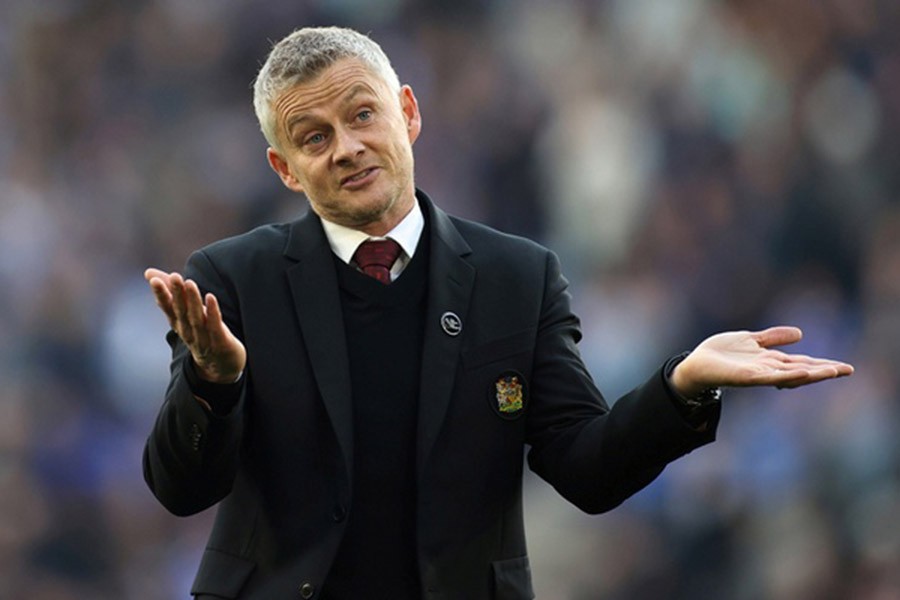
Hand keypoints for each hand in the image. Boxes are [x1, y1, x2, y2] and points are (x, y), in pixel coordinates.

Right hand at [145, 268, 246, 383]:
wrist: (220, 367)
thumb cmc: (201, 334)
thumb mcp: (185, 314)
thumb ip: (170, 293)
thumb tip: (148, 272)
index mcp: (179, 324)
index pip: (168, 308)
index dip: (161, 294)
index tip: (153, 279)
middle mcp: (189, 332)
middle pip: (181, 311)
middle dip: (176, 294)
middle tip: (173, 276)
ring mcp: (204, 339)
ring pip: (197, 318)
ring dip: (193, 301)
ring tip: (189, 283)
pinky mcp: (220, 343)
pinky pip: (216, 327)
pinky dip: (213, 313)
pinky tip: (210, 297)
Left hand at [670, 326, 853, 396]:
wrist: (696, 364)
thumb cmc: (721, 354)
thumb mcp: (751, 340)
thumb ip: (773, 337)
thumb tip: (800, 334)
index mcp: (771, 360)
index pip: (803, 362)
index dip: (823, 364)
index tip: (845, 367)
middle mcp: (769, 369)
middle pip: (802, 370)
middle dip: (824, 370)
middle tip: (848, 370)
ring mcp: (759, 375)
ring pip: (790, 375)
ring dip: (812, 374)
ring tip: (832, 371)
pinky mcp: (747, 377)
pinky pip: (769, 377)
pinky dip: (786, 376)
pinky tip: (801, 374)